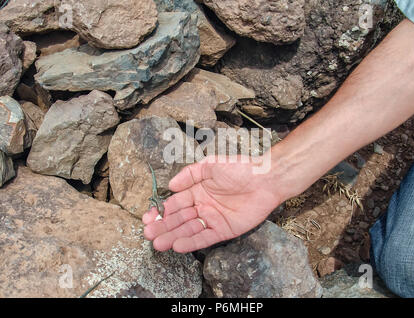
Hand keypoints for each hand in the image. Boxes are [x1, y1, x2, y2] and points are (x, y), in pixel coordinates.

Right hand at [142, 156, 281, 252]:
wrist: (265, 178)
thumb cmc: (239, 168)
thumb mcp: (210, 165)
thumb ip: (190, 174)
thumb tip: (171, 185)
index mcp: (198, 191)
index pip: (176, 204)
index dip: (161, 211)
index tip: (148, 218)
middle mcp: (203, 206)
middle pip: (179, 219)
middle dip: (163, 227)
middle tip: (148, 234)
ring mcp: (213, 219)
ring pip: (189, 230)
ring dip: (173, 236)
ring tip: (157, 243)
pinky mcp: (225, 230)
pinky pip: (205, 238)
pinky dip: (191, 242)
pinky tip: (177, 245)